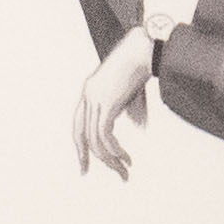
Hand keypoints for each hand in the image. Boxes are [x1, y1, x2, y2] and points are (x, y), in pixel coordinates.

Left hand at [75, 34, 158, 179]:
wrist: (145, 49)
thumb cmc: (142, 64)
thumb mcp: (133, 91)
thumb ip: (131, 109)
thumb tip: (139, 128)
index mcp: (90, 91)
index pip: (78, 125)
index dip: (80, 146)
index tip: (84, 164)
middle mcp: (88, 96)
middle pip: (82, 135)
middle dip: (87, 157)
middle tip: (93, 174)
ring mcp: (95, 99)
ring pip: (95, 140)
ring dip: (110, 160)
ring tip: (124, 173)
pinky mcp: (107, 103)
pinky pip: (106, 136)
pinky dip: (115, 151)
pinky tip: (126, 159)